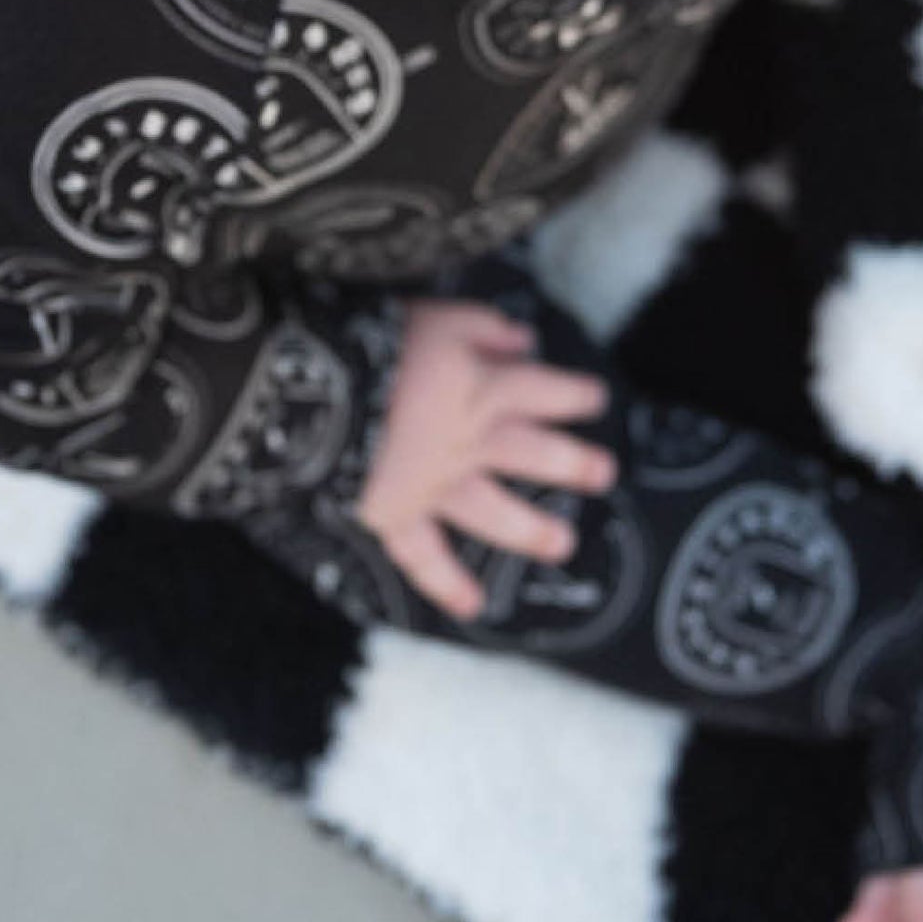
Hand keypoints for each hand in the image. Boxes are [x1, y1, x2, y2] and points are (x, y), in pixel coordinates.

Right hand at [354, 297, 617, 619]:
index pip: (544, 390)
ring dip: (532, 530)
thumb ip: (485, 327)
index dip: (573, 395)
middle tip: (603, 474)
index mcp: (484, 387)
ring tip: (564, 543)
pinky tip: (473, 605)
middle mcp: (471, 441)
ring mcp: (437, 485)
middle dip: (573, 464)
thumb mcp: (439, 316)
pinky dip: (448, 585)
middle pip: (533, 453)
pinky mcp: (397, 516)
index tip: (596, 401)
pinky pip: (426, 557)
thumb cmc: (375, 345)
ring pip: (495, 510)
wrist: (319, 398)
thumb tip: (524, 341)